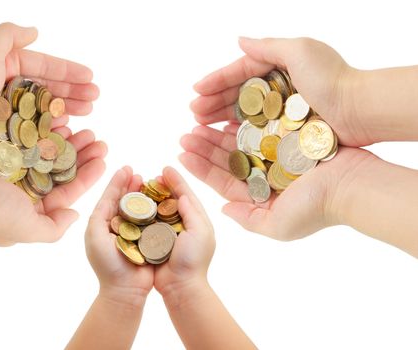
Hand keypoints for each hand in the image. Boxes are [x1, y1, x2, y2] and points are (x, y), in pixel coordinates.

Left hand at [0, 22, 98, 152]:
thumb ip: (9, 35)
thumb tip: (35, 31)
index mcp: (5, 64)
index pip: (44, 65)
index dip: (69, 71)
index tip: (91, 77)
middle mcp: (7, 85)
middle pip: (48, 87)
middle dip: (74, 91)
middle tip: (95, 98)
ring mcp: (6, 109)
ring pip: (45, 107)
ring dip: (68, 108)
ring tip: (88, 112)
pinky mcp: (4, 129)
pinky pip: (34, 126)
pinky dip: (52, 125)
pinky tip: (67, 126)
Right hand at [0, 127, 105, 244]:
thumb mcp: (27, 229)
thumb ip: (54, 228)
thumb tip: (74, 215)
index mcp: (33, 206)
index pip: (68, 189)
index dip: (88, 174)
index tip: (104, 159)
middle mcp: (25, 187)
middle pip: (61, 168)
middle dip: (82, 154)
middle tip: (99, 139)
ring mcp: (13, 166)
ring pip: (48, 150)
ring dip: (67, 140)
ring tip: (85, 127)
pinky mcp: (2, 148)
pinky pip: (30, 136)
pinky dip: (45, 128)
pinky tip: (61, 118)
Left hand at [85, 167, 153, 305]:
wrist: (126, 290)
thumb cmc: (107, 265)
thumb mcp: (95, 236)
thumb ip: (99, 215)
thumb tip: (107, 198)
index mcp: (101, 224)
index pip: (109, 197)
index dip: (117, 182)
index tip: (126, 168)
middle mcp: (115, 226)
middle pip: (124, 200)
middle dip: (131, 185)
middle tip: (139, 173)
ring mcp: (131, 233)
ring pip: (137, 208)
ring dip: (143, 194)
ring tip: (149, 182)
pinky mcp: (144, 240)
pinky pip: (149, 220)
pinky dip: (153, 208)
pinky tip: (159, 199)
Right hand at [153, 167, 215, 296]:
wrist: (180, 287)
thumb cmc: (193, 261)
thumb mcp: (200, 233)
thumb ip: (193, 213)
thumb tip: (183, 195)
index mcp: (197, 220)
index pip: (186, 194)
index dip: (176, 180)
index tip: (166, 168)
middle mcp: (184, 224)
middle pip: (172, 199)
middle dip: (162, 186)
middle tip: (151, 176)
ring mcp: (169, 233)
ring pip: (159, 209)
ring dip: (151, 197)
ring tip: (141, 186)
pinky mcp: (156, 241)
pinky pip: (149, 222)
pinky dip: (143, 212)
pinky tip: (135, 205)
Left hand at [180, 124, 375, 239]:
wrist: (354, 184)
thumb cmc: (315, 209)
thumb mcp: (277, 225)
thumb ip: (248, 219)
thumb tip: (223, 210)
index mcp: (261, 196)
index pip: (223, 180)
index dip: (201, 168)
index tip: (181, 155)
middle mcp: (266, 176)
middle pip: (227, 160)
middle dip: (205, 147)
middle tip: (184, 135)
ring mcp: (277, 156)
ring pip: (239, 143)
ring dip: (217, 134)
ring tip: (196, 123)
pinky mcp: (289, 139)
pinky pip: (259, 128)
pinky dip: (242, 123)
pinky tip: (224, 115)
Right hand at [191, 37, 371, 146]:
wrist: (359, 111)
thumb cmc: (331, 77)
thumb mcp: (300, 50)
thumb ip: (268, 46)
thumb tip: (239, 40)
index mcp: (278, 68)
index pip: (240, 73)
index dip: (216, 81)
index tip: (196, 90)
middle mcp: (277, 91)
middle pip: (237, 97)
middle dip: (212, 103)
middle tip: (193, 112)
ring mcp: (281, 114)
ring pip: (243, 117)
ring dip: (219, 120)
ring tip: (199, 126)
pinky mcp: (286, 134)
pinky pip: (256, 134)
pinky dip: (237, 135)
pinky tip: (221, 137)